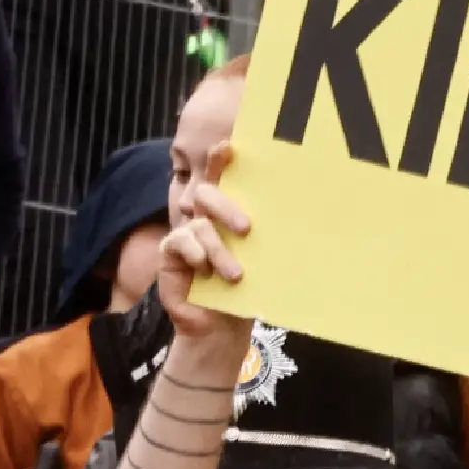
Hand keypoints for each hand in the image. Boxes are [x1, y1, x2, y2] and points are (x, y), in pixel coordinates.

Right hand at [157, 141, 253, 339]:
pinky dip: (195, 253)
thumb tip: (299, 212)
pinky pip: (179, 241)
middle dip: (227, 207)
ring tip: (235, 275)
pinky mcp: (169, 253)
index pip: (222, 179)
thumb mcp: (259, 259)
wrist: (221, 324)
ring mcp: (185, 233)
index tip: (228, 144)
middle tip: (247, 229)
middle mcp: (203, 217)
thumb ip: (265, 235)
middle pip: (208, 193)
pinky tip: (204, 269)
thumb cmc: (246, 288)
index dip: (220, 160)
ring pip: (199, 224)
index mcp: (226, 213)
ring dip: (219, 249)